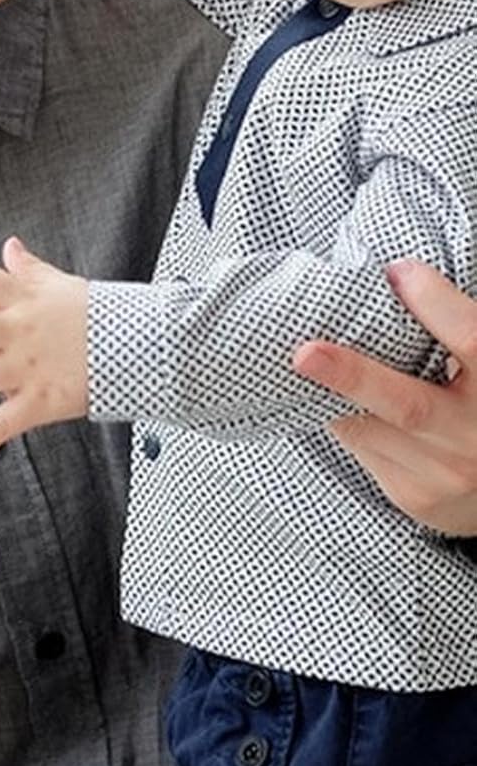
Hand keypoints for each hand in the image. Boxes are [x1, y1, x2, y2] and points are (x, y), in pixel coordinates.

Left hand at [293, 260, 476, 535]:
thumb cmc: (473, 400)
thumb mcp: (474, 365)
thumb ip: (448, 329)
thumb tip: (393, 275)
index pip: (472, 341)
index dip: (435, 304)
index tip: (396, 271)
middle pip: (410, 406)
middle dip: (353, 377)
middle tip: (305, 354)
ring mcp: (446, 472)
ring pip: (367, 427)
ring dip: (330, 391)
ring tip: (305, 357)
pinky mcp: (414, 494)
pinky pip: (359, 446)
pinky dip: (337, 413)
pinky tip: (325, 392)